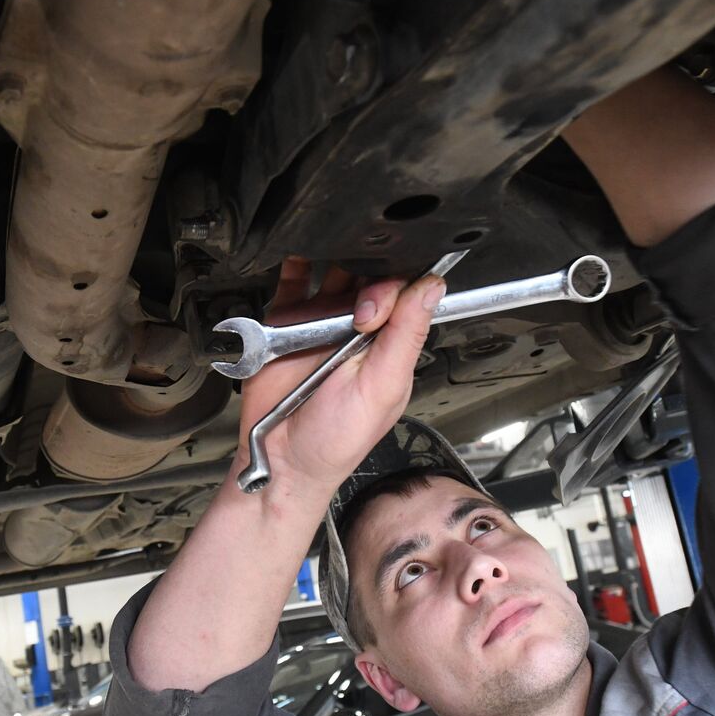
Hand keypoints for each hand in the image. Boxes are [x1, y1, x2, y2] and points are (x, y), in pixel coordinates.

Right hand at [235, 257, 444, 496]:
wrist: (283, 460)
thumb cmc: (337, 440)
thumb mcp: (382, 390)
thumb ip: (405, 337)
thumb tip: (431, 289)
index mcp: (389, 344)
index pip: (402, 293)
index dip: (391, 291)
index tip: (372, 315)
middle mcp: (358, 330)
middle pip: (370, 276)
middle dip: (365, 276)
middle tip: (355, 310)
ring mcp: (322, 324)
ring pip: (335, 270)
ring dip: (335, 260)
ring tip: (330, 275)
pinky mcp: (287, 323)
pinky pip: (293, 281)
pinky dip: (296, 262)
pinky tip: (300, 255)